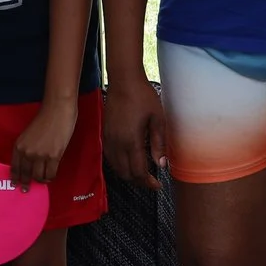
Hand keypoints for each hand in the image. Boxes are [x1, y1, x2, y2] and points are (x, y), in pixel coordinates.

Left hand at [10, 97, 78, 190]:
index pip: (15, 167)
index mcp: (19, 145)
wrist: (57, 110)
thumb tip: (29, 163)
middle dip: (26, 183)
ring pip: (39, 176)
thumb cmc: (44, 119)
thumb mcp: (28, 134)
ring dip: (41, 180)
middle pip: (26, 174)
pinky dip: (50, 178)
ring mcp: (40, 155)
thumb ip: (27, 148)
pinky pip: (50, 174)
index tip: (15, 184)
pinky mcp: (53, 156)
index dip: (15, 177)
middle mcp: (27, 152)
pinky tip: (50, 177)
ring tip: (43, 180)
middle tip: (27, 189)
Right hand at [104, 72, 167, 190]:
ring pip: (116, 168)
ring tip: (142, 174)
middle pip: (126, 174)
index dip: (148, 183)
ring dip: (129, 175)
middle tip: (152, 181)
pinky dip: (119, 166)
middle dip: (139, 182)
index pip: (138, 172)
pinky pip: (110, 158)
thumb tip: (161, 164)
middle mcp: (117, 143)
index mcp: (131, 141)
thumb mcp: (157, 119)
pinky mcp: (105, 133)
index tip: (158, 185)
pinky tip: (129, 162)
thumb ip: (159, 143)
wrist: (124, 80)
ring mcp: (109, 139)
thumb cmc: (143, 96)